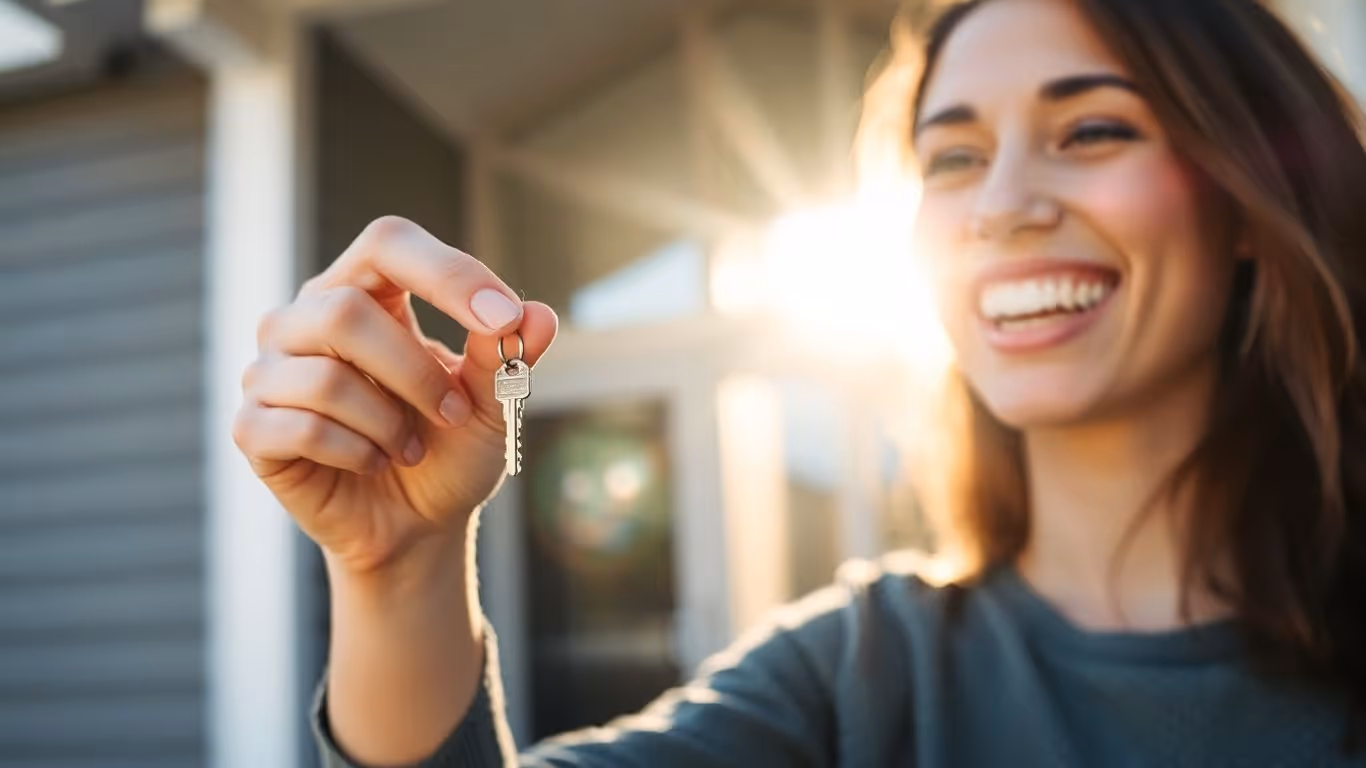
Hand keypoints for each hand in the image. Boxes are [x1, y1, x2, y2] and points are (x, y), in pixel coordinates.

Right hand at [232, 216, 557, 575]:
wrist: (416, 527)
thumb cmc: (450, 449)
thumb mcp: (492, 403)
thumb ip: (507, 356)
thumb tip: (538, 315)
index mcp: (364, 291)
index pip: (389, 244)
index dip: (446, 273)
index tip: (503, 318)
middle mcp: (304, 319)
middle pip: (344, 313)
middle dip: (416, 374)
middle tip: (452, 414)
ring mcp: (269, 372)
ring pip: (324, 377)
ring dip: (389, 424)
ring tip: (409, 448)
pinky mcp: (252, 428)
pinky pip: (301, 428)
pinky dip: (356, 453)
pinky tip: (372, 464)